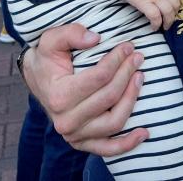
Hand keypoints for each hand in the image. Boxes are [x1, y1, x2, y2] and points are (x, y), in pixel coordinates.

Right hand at [21, 24, 147, 154]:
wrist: (39, 80)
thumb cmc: (48, 59)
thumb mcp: (50, 39)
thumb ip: (70, 33)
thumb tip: (95, 38)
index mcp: (58, 96)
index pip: (99, 77)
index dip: (117, 59)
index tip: (128, 46)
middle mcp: (65, 120)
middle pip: (109, 96)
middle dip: (128, 73)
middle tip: (137, 56)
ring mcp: (75, 135)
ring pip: (114, 121)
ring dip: (132, 98)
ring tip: (140, 77)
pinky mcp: (83, 143)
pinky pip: (108, 149)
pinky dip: (127, 144)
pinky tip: (144, 133)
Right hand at [109, 0, 181, 29]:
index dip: (178, 1)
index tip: (174, 6)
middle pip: (176, 4)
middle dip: (175, 13)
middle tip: (170, 18)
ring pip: (168, 12)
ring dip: (168, 22)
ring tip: (165, 26)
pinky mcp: (145, 3)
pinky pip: (155, 17)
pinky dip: (156, 24)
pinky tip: (154, 27)